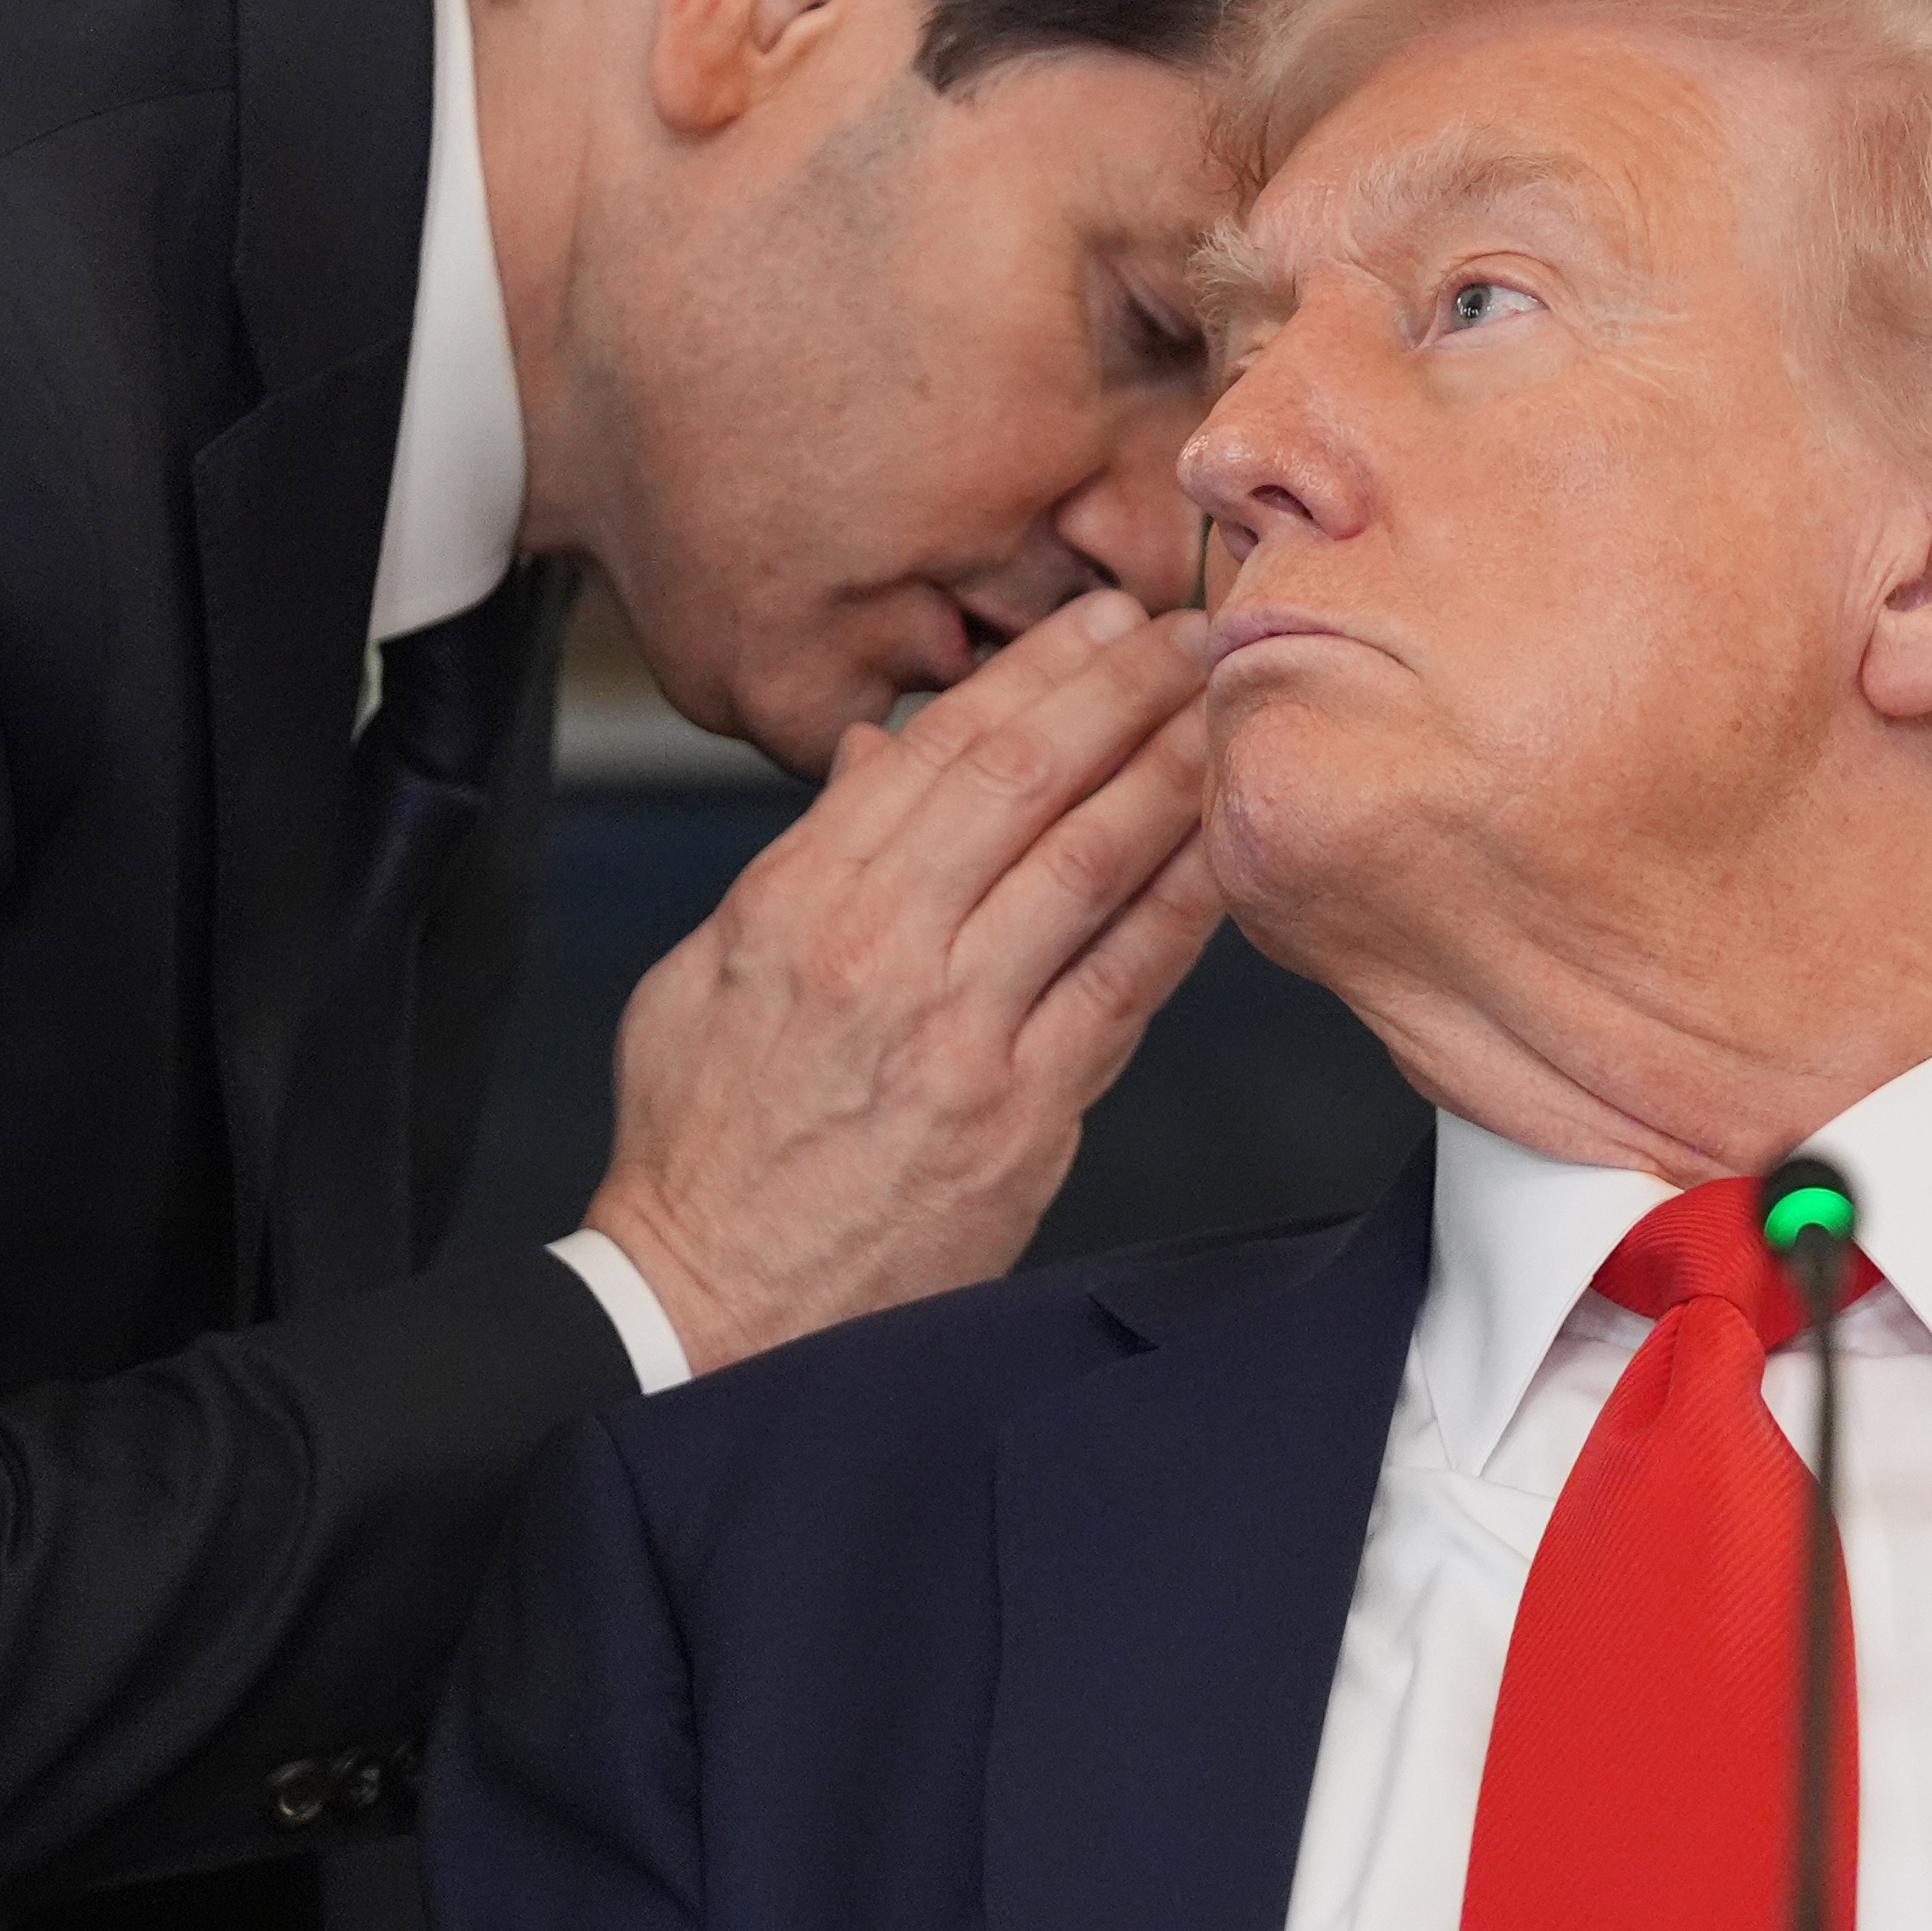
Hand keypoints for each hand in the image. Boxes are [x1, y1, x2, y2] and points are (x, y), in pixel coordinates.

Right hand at [584, 591, 1225, 1372]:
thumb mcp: (709, 974)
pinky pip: (1125, 986)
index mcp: (796, 903)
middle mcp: (881, 953)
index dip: (1035, 672)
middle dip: (1123, 692)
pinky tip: (1226, 847)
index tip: (1099, 622)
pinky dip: (1184, 905)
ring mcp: (959, 1035)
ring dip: (1171, 774)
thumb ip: (807, 860)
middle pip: (1026, 783)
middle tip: (1194, 633)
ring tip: (1226, 711)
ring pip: (1090, 866)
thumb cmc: (705, 1148)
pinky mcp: (1021, 1115)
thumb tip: (886, 758)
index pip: (938, 750)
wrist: (709, 1308)